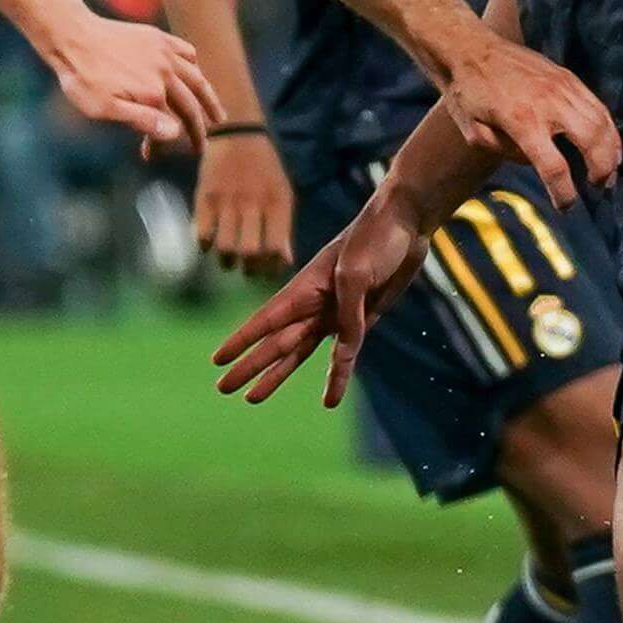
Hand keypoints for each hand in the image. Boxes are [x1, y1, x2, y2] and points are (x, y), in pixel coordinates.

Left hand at [31, 12, 222, 151]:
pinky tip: (195, 73)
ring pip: (196, 78)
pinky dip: (194, 66)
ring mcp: (164, 52)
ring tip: (218, 115)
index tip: (152, 156)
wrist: (72, 35)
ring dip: (208, 99)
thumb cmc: (83, 77)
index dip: (164, 144)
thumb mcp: (104, 108)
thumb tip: (176, 133)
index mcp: (153, 93)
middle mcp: (165, 72)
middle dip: (198, 129)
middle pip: (191, 104)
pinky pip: (185, 51)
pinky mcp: (157, 37)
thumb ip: (142, 120)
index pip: (171, 125)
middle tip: (202, 147)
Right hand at [191, 131, 294, 275]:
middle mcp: (252, 203)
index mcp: (276, 203)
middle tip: (246, 269)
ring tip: (228, 260)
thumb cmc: (264, 168)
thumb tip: (284, 262)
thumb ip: (283, 227)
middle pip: (250, 252)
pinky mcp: (204, 197)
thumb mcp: (282, 193)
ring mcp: (226, 201)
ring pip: (225, 247)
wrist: (237, 134)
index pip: (276, 248)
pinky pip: (202, 234)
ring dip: (226, 261)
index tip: (266, 271)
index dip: (271, 267)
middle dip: (248, 269)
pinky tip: (210, 242)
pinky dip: (205, 245)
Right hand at [211, 192, 429, 407]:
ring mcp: (334, 313)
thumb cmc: (374, 237)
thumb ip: (347, 314)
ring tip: (252, 398)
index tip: (217, 360)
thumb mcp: (356, 272)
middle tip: (223, 389)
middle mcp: (313, 304)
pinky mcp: (360, 320)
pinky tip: (329, 400)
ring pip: (299, 353)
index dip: (241, 342)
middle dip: (249, 366)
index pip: (266, 320)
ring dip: (276, 376)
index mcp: (305, 287)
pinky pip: (344, 355)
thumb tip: (344, 354)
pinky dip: (337, 377)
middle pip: (275, 343)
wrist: (405, 222)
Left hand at [433, 36, 622, 206]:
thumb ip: (504, 152)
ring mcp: (562, 87)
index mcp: (522, 121)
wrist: (470, 49)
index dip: (564, 192)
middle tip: (599, 188)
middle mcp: (549, 103)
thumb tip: (531, 159)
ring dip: (611, 151)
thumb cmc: (467, 93)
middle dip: (601, 170)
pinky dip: (608, 127)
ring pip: (601, 122)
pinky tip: (609, 143)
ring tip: (610, 171)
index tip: (566, 206)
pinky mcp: (567, 77)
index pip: (554, 167)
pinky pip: (597, 105)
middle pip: (591, 142)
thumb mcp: (474, 132)